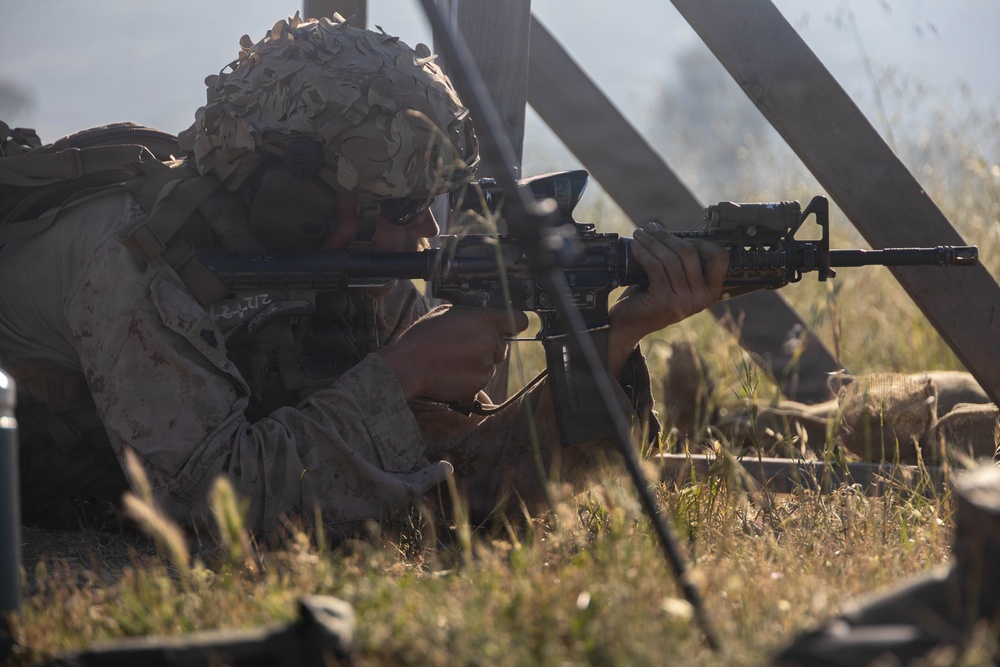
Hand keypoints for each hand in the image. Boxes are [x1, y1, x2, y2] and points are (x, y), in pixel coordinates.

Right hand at [377, 305, 529, 402]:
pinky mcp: (480, 382)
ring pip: (491, 363)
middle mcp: (489, 341)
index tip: (509, 327)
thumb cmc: (423, 338)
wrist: (409, 366)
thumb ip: (470, 316)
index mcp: (483, 320)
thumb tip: (480, 318)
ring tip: (455, 359)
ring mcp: (486, 363)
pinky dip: (472, 376)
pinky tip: (454, 371)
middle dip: (489, 347)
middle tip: (466, 347)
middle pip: (502, 345)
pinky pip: (482, 378)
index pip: (518, 320)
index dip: (514, 324)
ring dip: (479, 362)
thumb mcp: (446, 313)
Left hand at [607, 222, 728, 373]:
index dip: (701, 242)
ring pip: (670, 258)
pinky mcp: (664, 301)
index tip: (681, 235)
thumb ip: (682, 264)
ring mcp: (684, 302)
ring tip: (640, 235)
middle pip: (689, 254)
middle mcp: (701, 299)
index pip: (720, 258)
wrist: (628, 326)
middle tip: (650, 228)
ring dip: (652, 242)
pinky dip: (643, 252)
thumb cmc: (649, 299)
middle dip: (667, 236)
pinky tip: (635, 247)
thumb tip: (676, 233)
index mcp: (710, 293)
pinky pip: (655, 267)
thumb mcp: (674, 282)